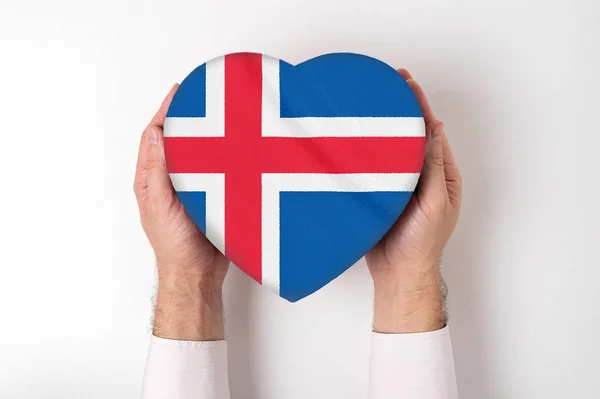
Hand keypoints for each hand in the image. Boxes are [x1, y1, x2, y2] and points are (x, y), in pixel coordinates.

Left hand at [134, 84, 229, 339]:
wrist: (197, 274)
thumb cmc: (173, 244)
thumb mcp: (160, 203)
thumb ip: (158, 170)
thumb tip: (155, 133)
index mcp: (151, 179)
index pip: (156, 137)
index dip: (166, 112)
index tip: (181, 91)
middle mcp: (171, 180)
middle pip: (179, 141)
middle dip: (190, 118)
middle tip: (206, 97)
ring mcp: (193, 188)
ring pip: (202, 154)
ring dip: (211, 135)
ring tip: (225, 116)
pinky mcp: (214, 196)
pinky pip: (220, 170)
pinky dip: (227, 156)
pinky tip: (239, 147)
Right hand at [366, 69, 461, 332]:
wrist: (399, 274)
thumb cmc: (422, 243)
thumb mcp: (434, 203)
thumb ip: (431, 167)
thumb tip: (434, 129)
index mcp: (441, 175)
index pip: (430, 131)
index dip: (419, 105)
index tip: (405, 82)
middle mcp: (421, 175)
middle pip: (410, 135)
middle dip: (398, 110)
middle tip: (383, 85)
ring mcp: (401, 184)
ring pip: (390, 149)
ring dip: (380, 128)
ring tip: (367, 105)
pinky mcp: (381, 194)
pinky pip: (373, 167)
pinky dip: (365, 151)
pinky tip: (353, 139)